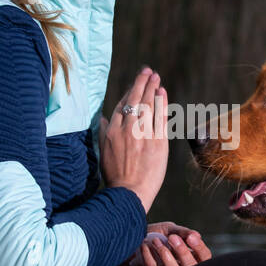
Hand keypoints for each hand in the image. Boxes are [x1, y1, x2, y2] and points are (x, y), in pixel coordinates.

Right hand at [101, 67, 168, 214]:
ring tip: (157, 78)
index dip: (130, 91)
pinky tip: (163, 93)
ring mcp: (143, 135)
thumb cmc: (115, 175)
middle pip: (136, 100)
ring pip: (149, 106)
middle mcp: (127, 129)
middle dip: (142, 83)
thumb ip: (103, 132)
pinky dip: (162, 104)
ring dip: (153, 89)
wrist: (129, 193)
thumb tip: (102, 117)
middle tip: (149, 71)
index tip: (137, 82)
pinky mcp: (158, 142)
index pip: (122, 104)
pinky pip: (160, 118)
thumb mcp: (103, 151)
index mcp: (113, 131)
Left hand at [117, 222, 211, 265]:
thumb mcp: (169, 230)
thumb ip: (182, 232)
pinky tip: (146, 246)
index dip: (200, 248)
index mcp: (191, 258)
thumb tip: (196, 235)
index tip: (191, 237)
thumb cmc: (154, 236)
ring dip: (165, 256)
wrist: (130, 243)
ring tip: (156, 241)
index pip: (204, 258)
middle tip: (173, 238)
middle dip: (183, 252)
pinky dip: (149, 258)